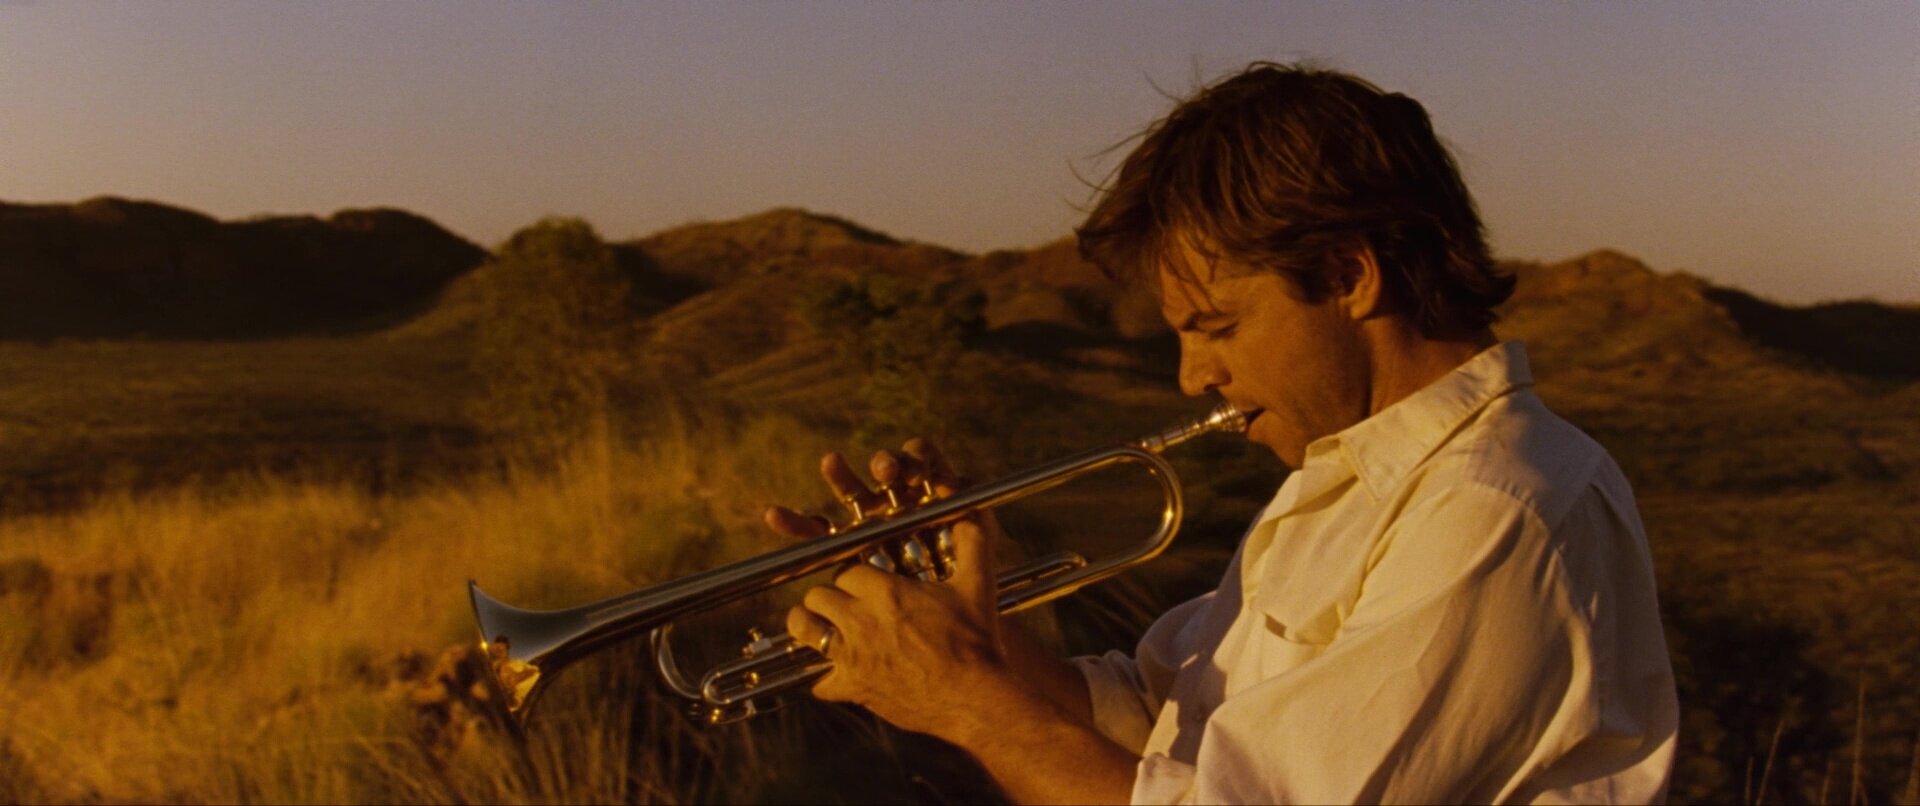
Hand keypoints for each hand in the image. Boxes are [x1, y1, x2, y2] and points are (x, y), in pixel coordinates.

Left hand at [761, 437, 1014, 738]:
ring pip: (804, 629)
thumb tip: (972, 507)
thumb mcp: (977, 583)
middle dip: (829, 598)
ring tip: (823, 628)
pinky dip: (828, 681)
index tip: (863, 584)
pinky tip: (840, 676)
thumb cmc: (977, 640)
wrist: (976, 697)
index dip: (853, 577)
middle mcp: (861, 619)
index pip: (845, 570)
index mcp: (885, 590)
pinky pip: (820, 682)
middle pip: (817, 595)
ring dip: (810, 627)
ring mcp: (853, 656)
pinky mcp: (853, 688)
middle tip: (844, 604)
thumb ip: (973, 539)